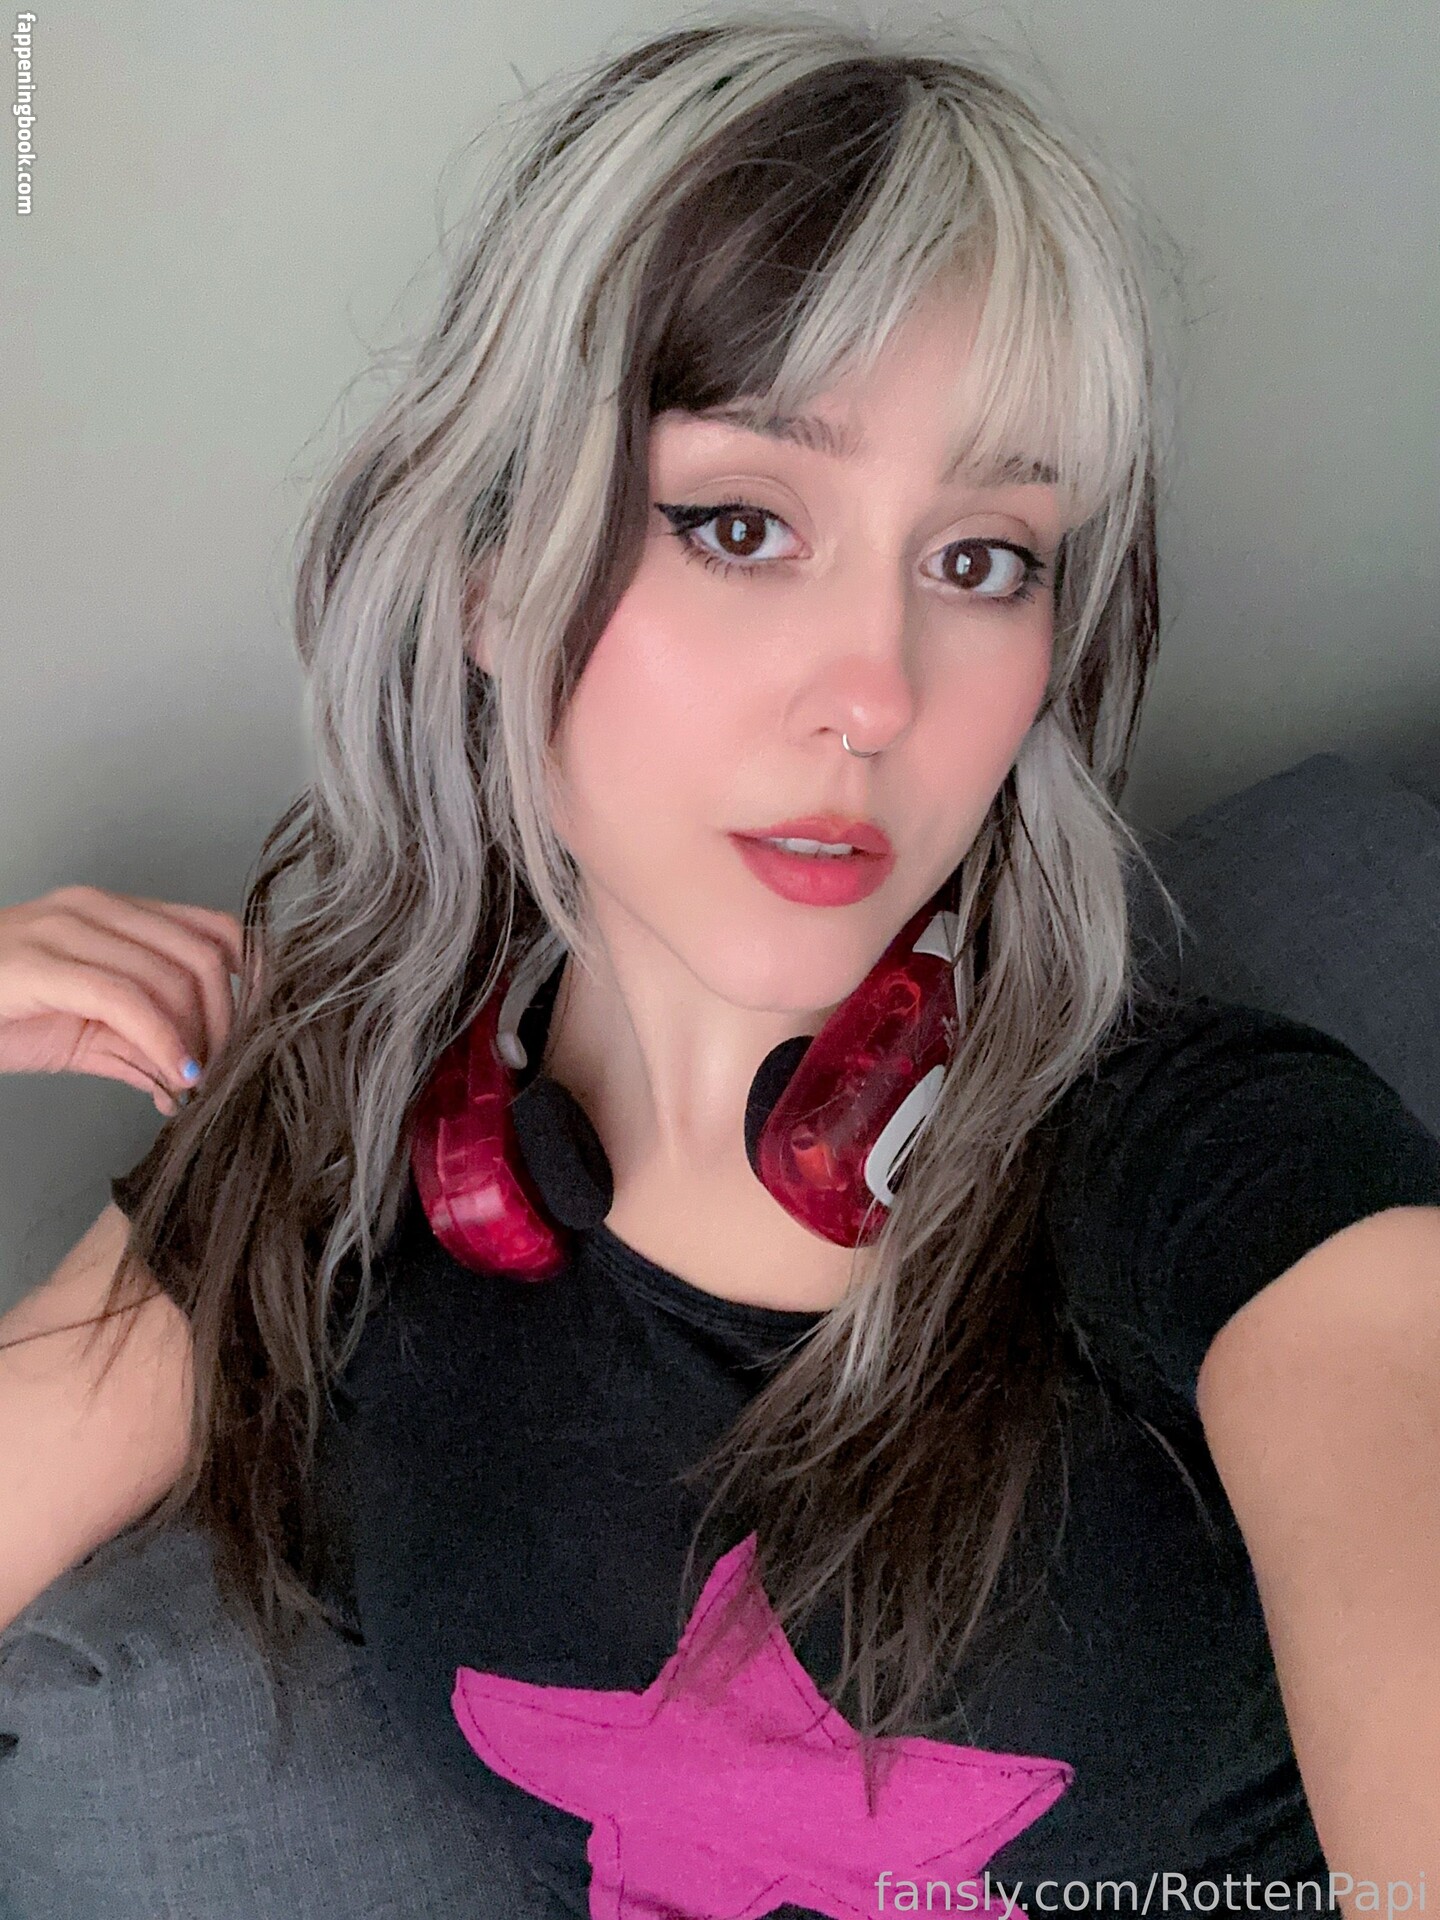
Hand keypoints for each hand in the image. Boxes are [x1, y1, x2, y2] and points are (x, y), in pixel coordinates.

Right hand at [0, 885, 246, 1115]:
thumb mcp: (83, 1031)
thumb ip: (141, 1046)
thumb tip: (189, 1081)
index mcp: (115, 913)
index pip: (214, 928)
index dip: (251, 980)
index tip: (258, 1030)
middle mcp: (96, 909)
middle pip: (202, 957)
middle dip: (225, 1023)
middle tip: (220, 1071)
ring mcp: (65, 930)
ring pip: (170, 978)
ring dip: (196, 1041)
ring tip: (194, 1082)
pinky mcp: (38, 964)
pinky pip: (124, 1000)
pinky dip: (161, 1041)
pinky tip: (173, 1074)